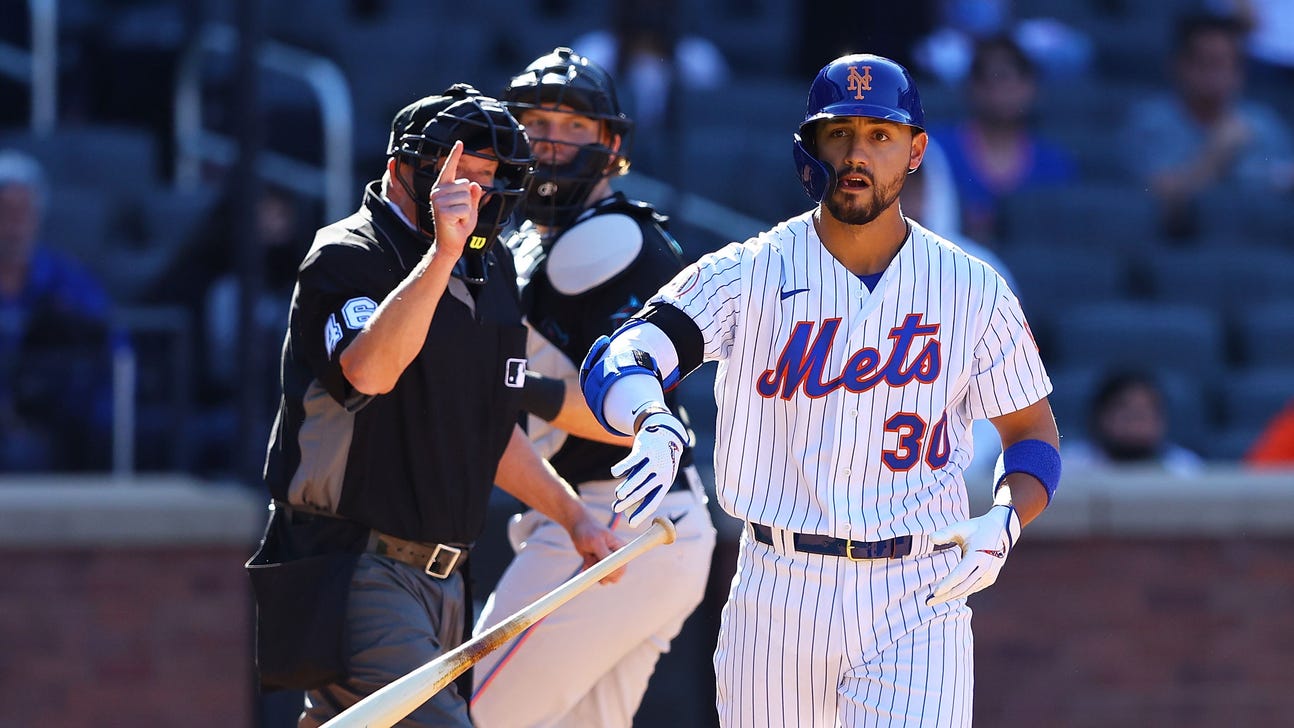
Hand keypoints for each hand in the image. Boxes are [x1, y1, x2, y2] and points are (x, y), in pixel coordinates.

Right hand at [429, 140, 483, 258]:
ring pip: (466, 197)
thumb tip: (474, 184)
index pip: (450, 168)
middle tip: (460, 213)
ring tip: (458, 218)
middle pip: (465, 185)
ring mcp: (439, 201)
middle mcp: (438, 192)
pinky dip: (466, 217)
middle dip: (469, 201)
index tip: (460, 143)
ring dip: (467, 210)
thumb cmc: (459, 226)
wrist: (451, 244)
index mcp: (443, 188)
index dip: (455, 155)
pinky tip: (457, 222)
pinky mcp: (443, 210)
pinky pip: (466, 208)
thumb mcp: (470, 208)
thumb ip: (472, 196)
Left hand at [566, 508, 624, 583]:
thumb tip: (611, 568)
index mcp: (621, 549)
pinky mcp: (598, 564)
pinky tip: (586, 559)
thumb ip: (605, 556)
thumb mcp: (596, 542)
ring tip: (590, 557)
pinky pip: (595, 574)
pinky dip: (589, 569)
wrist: (578, 526)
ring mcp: (607, 561)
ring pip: (604, 577)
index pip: (622, 568)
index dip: (612, 573)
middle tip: (593, 562)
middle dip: (602, 573)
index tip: (600, 568)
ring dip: (594, 571)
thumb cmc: (588, 530)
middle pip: (614, 576)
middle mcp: (616, 557)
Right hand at [610, 411, 685, 527]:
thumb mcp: (655, 475)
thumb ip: (642, 490)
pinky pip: (632, 460)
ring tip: (617, 496)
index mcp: (664, 482)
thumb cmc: (656, 461)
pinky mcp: (645, 448)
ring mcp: (654, 460)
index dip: (641, 514)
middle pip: (643, 491)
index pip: (653, 501)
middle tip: (616, 509)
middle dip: (629, 502)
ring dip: (626, 487)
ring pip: (637, 477)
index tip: (631, 524)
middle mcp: (661, 472)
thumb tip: (626, 511)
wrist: (665, 434)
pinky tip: (614, 473)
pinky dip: (622, 467)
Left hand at [926, 504, 1020, 605]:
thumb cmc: (977, 528)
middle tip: (927, 602)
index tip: (934, 593)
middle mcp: (986, 568)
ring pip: (967, 590)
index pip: (960, 575)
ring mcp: (989, 575)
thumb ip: (945, 533)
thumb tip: (930, 538)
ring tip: (933, 600)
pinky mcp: (990, 579)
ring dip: (951, 596)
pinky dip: (960, 592)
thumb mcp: (961, 527)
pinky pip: (972, 588)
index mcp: (979, 556)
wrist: (1001, 530)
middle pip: (962, 587)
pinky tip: (947, 595)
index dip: (947, 585)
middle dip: (945, 596)